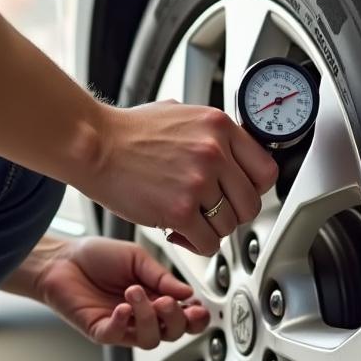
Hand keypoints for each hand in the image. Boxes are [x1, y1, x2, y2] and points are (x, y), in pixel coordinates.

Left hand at [31, 237, 210, 347]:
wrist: (61, 259)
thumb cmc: (97, 257)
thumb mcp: (137, 258)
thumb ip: (162, 276)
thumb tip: (187, 292)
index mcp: (156, 297)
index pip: (184, 317)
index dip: (195, 317)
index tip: (197, 307)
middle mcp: (142, 315)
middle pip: (172, 333)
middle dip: (176, 320)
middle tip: (167, 301)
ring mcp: (122, 326)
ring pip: (149, 339)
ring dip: (148, 317)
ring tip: (135, 292)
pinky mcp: (100, 330)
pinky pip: (117, 336)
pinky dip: (123, 322)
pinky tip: (123, 307)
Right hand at [89, 102, 277, 256]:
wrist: (93, 145)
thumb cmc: (129, 132)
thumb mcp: (181, 115)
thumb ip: (212, 133)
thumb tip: (235, 151)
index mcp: (219, 126)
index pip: (266, 170)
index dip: (254, 189)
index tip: (240, 194)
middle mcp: (214, 152)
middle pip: (251, 204)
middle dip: (232, 214)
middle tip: (212, 212)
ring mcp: (198, 182)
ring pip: (230, 226)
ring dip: (211, 230)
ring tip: (189, 220)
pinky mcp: (180, 210)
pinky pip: (208, 243)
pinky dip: (196, 245)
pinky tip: (180, 232)